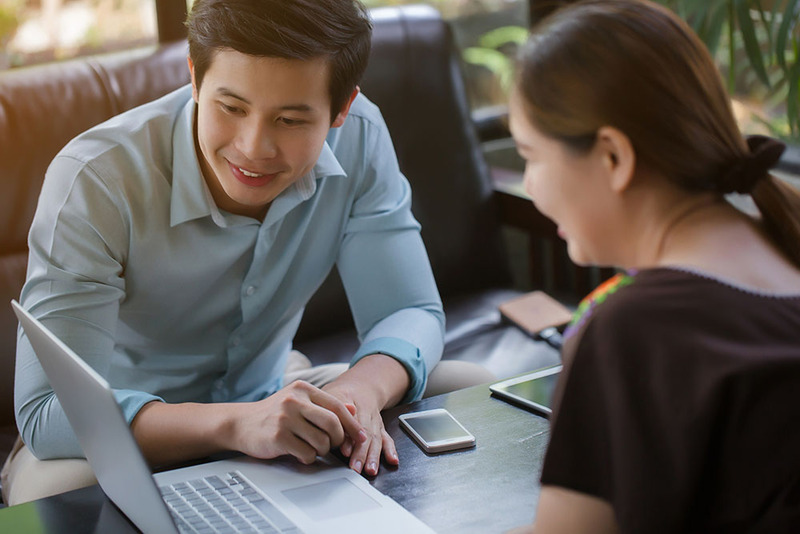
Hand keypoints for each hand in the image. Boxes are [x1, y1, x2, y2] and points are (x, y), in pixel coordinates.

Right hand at [229, 380, 366, 464]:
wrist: (240, 423)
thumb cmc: (273, 414)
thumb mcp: (298, 402)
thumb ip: (324, 405)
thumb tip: (353, 409)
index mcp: (302, 389)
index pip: (337, 406)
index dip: (352, 424)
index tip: (361, 436)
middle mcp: (294, 400)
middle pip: (333, 424)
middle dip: (339, 439)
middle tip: (334, 445)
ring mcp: (285, 418)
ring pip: (321, 441)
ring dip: (322, 450)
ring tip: (312, 447)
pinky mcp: (277, 437)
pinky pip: (306, 453)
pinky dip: (308, 458)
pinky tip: (300, 453)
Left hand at [321, 354, 409, 475]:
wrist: (361, 386)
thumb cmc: (341, 393)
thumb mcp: (333, 394)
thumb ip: (339, 404)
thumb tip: (347, 408)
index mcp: (354, 404)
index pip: (354, 421)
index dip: (349, 438)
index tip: (345, 451)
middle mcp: (368, 413)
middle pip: (366, 433)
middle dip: (362, 453)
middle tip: (355, 468)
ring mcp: (375, 421)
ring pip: (376, 439)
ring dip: (374, 456)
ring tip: (371, 470)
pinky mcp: (380, 428)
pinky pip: (387, 439)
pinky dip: (390, 450)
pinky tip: (392, 460)